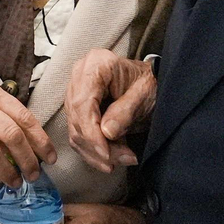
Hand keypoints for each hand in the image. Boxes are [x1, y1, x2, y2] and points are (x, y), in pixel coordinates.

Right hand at [65, 49, 153, 172]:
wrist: (148, 83)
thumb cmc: (148, 84)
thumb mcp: (144, 95)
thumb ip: (125, 112)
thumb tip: (106, 132)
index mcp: (96, 64)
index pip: (82, 103)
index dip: (91, 132)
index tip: (106, 153)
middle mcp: (80, 76)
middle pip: (77, 119)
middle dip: (97, 146)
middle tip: (124, 158)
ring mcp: (75, 92)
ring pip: (76, 131)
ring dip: (97, 152)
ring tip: (124, 158)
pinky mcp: (76, 109)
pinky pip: (78, 135)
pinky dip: (93, 151)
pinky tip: (112, 158)